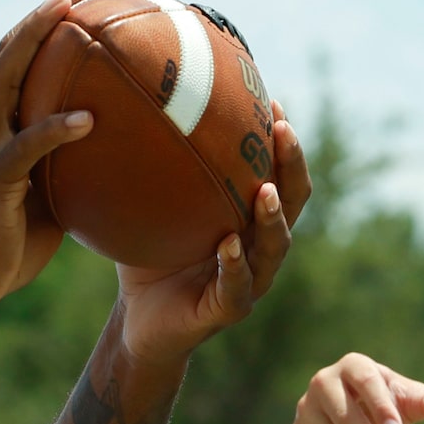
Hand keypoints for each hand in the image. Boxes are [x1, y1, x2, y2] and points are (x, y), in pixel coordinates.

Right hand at [0, 0, 102, 331]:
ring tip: (79, 18)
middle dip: (47, 13)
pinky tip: (89, 118)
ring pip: (8, 80)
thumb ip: (72, 170)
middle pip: (11, 53)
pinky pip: (25, 149)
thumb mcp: (49, 200)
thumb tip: (122, 157)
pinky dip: (55, 129)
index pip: (18, 61)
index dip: (46, 24)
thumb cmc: (5, 248)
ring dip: (41, 42)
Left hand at [115, 112, 310, 364]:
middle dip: (291, 166)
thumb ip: (154, 167)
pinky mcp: (229, 310)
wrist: (138, 320)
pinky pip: (238, 287)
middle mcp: (260, 247)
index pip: (279, 175)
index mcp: (250, 220)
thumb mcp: (152, 206)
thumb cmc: (149, 255)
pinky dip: (236, 264)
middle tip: (282, 130)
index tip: (275, 102)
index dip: (284, 142)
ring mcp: (250, 281)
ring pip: (275, 247)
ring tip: (263, 189)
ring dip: (271, 216)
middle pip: (292, 203)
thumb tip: (132, 104)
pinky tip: (230, 243)